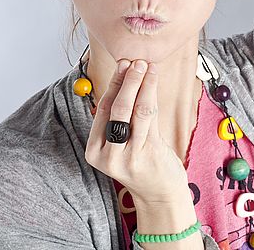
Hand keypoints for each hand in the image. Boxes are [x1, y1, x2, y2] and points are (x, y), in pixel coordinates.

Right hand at [84, 59, 188, 204]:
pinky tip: (154, 81)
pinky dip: (152, 95)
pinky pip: (151, 118)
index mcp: (94, 150)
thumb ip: (119, 115)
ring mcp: (129, 156)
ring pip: (136, 111)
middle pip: (117, 109)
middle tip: (135, 61)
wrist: (159, 193)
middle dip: (127, 81)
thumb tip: (124, 73)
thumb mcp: (121, 142)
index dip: (113, 84)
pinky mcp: (149, 154)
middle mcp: (109, 155)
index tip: (122, 63)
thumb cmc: (140, 160)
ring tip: (147, 66)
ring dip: (142, 84)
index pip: (102, 109)